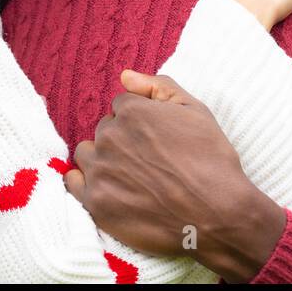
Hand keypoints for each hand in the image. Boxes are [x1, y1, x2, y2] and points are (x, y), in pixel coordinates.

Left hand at [64, 70, 284, 278]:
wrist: (218, 214)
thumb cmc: (211, 160)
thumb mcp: (195, 110)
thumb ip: (159, 86)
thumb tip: (124, 76)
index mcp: (131, 111)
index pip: (120, 106)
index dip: (139, 121)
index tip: (155, 139)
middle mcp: (110, 137)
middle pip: (104, 129)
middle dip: (121, 140)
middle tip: (147, 161)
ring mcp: (100, 170)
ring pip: (88, 153)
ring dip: (102, 159)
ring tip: (130, 177)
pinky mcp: (95, 202)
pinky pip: (73, 182)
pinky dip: (85, 182)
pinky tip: (107, 187)